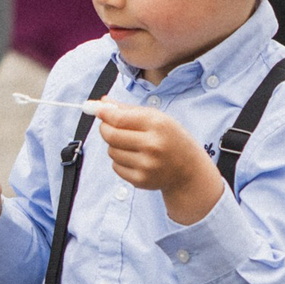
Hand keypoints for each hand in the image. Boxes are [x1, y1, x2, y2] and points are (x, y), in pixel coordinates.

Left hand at [95, 103, 222, 224]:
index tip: (95, 109)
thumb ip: (128, 110)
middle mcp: (152, 146)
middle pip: (111, 135)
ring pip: (111, 151)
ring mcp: (147, 165)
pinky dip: (120, 161)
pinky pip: (116, 167)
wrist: (189, 170)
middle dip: (105, 128)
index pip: (119, 118)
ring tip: (131, 144)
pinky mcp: (141, 180)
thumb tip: (100, 103)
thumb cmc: (170, 138)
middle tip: (108, 125)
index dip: (103, 113)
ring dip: (114, 146)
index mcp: (158, 125)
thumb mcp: (156, 118)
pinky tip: (135, 159)